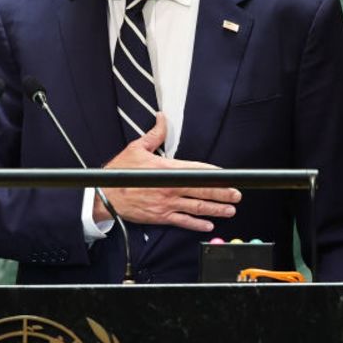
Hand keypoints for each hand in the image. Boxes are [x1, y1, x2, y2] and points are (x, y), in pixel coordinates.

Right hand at [93, 113, 240, 231]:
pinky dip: (197, 224)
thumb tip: (162, 118)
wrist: (105, 196)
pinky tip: (208, 225)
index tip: (226, 175)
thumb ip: (154, 134)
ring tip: (230, 210)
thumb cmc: (120, 173)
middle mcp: (170, 187)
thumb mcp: (136, 148)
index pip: (196, 170)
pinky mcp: (161, 217)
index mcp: (166, 169)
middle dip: (222, 193)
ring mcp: (167, 204)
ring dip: (216, 209)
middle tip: (236, 195)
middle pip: (202, 191)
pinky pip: (183, 222)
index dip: (213, 173)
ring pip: (197, 207)